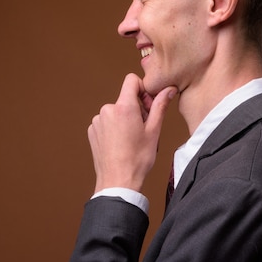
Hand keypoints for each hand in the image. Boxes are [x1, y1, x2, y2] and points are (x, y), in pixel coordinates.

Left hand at [88, 73, 176, 192]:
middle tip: (144, 128)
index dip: (143, 89)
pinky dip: (115, 127)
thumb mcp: (154, 130)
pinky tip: (122, 142)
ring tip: (132, 138)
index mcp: (124, 107)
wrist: (118, 181)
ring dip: (126, 119)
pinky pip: (107, 121)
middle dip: (137, 108)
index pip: (131, 80)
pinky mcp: (92, 131)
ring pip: (117, 110)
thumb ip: (160, 106)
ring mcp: (97, 121)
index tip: (148, 105)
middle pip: (125, 98)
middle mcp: (107, 110)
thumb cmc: (137, 159)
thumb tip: (168, 90)